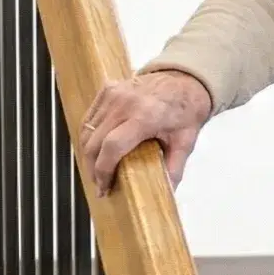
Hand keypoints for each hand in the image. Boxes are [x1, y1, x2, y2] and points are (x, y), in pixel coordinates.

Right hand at [78, 70, 214, 193]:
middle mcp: (124, 103)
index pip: (112, 147)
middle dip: (93, 168)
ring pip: (87, 131)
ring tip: (97, 171)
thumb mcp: (186, 142)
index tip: (105, 187)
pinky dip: (89, 137)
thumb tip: (167, 195)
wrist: (186, 79)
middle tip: (100, 184)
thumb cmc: (186, 109)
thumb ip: (174, 169)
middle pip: (94, 142)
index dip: (103, 171)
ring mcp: (113, 94)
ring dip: (88, 154)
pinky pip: (89, 118)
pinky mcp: (107, 89)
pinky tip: (96, 150)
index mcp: (145, 115)